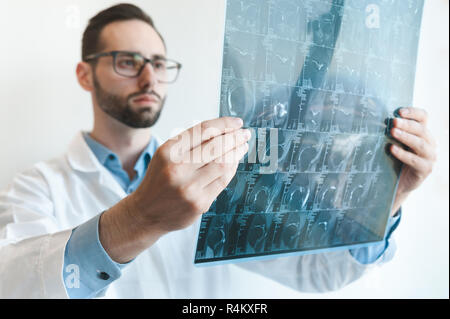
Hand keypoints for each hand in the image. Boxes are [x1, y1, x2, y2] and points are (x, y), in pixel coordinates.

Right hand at [100, 117, 250, 262]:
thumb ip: (190, 143)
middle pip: (216, 146)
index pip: (203, 130)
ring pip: (223, 164)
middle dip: (235, 137)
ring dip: (236, 152)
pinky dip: (231, 169)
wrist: (145, 212)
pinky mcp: (199, 203)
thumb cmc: (159, 180)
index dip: (224, 124)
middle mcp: (177, 168)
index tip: (237, 123)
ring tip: (243, 146)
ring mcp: (189, 187)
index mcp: (169, 151)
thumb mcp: (166, 155)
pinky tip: (234, 162)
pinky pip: (222, 181)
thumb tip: (224, 131)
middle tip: (245, 134)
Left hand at [389, 107, 436, 215]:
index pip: (423, 117)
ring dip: (406, 137)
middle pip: (421, 129)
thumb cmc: (394, 159)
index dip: (413, 112)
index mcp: (423, 132)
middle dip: (407, 124)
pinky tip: (392, 149)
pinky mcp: (425, 169)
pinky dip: (403, 154)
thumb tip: (373, 117)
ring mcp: (430, 156)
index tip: (398, 111)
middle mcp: (430, 143)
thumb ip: (392, 131)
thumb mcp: (394, 142)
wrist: (397, 183)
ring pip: (420, 144)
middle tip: (394, 121)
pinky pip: (415, 160)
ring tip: (392, 132)